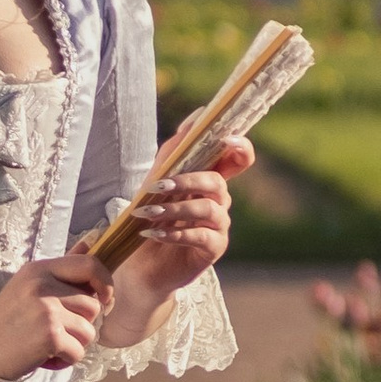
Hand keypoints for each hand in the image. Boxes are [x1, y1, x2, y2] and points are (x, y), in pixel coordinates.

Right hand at [0, 250, 107, 381]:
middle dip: (83, 322)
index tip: (104, 298)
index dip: (105, 282)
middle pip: (93, 303)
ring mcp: (46, 309)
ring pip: (89, 329)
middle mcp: (42, 285)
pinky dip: (67, 359)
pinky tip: (47, 355)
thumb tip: (89, 243)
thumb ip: (61, 269)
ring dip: (76, 342)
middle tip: (60, 329)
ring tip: (52, 343)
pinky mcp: (50, 335)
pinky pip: (79, 350)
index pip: (89, 265)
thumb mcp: (28, 286)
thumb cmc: (6, 322)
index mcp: (39, 269)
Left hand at [110, 136, 250, 318]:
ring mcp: (220, 225)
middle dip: (187, 182)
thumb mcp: (156, 181)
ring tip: (147, 215)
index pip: (239, 159)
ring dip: (174, 210)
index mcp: (209, 179)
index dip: (240, 147)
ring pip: (209, 209)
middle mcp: (220, 200)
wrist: (140, 264)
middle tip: (157, 188)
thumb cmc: (150, 218)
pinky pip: (202, 236)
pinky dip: (174, 233)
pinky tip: (152, 233)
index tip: (227, 139)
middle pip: (217, 182)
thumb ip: (175, 152)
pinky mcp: (215, 248)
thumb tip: (196, 117)